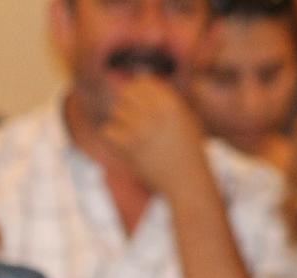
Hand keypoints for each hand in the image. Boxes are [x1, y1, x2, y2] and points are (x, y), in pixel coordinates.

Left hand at [100, 75, 208, 196]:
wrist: (186, 180)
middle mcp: (155, 112)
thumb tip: (138, 78)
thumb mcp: (184, 117)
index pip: (142, 82)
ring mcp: (140, 128)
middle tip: (131, 117)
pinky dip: (113, 136)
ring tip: (132, 133)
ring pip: (116, 111)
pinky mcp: (128, 146)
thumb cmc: (187, 150)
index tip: (138, 102)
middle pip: (125, 93)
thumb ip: (164, 98)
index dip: (137, 90)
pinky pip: (108, 130)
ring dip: (120, 121)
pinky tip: (123, 143)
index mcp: (171, 102)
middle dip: (126, 103)